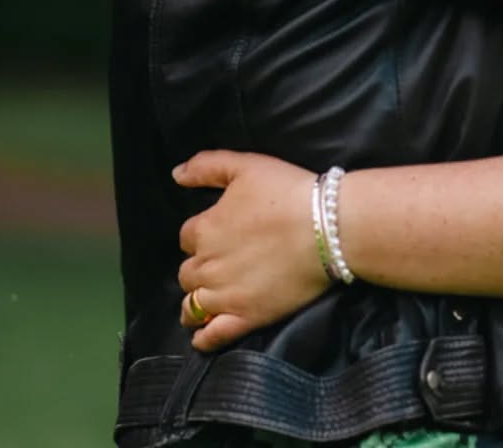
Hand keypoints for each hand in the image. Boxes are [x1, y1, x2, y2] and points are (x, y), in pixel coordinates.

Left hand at [172, 151, 327, 350]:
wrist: (325, 228)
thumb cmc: (286, 191)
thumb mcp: (244, 165)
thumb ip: (206, 166)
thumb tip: (176, 174)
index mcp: (204, 229)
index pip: (187, 236)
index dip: (201, 233)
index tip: (219, 232)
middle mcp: (207, 265)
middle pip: (188, 271)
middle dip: (199, 266)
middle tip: (220, 261)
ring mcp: (225, 295)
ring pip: (193, 304)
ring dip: (196, 300)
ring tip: (207, 298)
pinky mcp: (246, 318)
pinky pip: (213, 335)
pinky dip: (203, 337)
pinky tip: (202, 335)